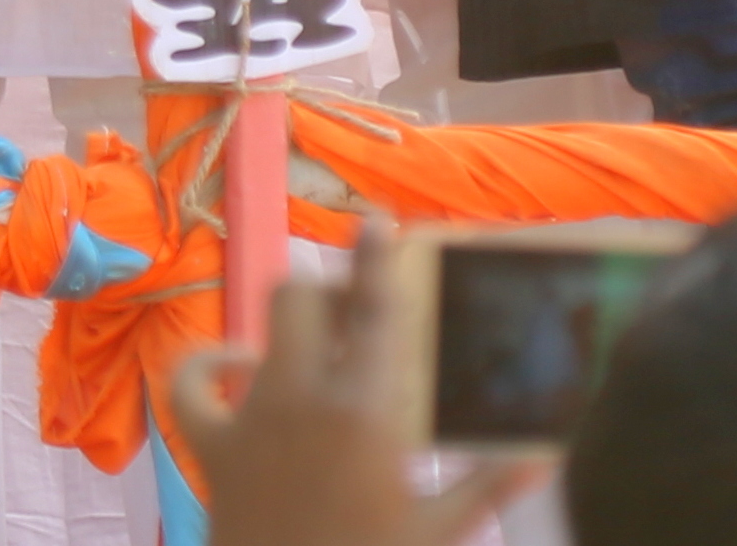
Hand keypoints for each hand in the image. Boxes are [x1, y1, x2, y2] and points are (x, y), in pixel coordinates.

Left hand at [170, 237, 550, 545]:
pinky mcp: (213, 445)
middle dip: (331, 293)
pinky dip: (210, 367)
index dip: (376, 259)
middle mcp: (303, 397)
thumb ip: (488, 486)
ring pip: (261, 329)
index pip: (376, 313)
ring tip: (321, 345)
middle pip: (304, 299)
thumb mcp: (436, 532)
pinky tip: (236, 365)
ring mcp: (251, 417)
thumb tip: (544, 456)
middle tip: (361, 315)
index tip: (377, 221)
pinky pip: (192, 385)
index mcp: (367, 411)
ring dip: (291, 327)